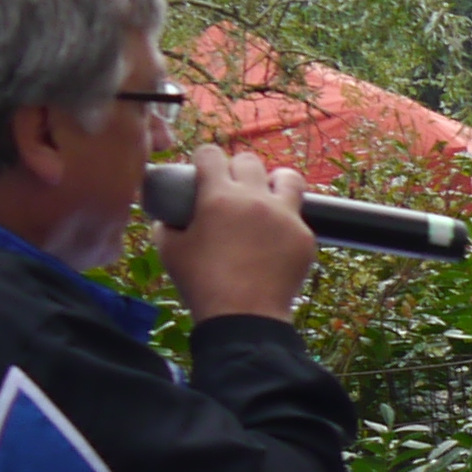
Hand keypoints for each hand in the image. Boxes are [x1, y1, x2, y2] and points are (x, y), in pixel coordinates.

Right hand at [153, 144, 312, 322]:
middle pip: (249, 160)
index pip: (211, 153)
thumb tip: (167, 216)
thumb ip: (166, 225)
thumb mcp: (170, 250)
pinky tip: (276, 237)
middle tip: (232, 188)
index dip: (204, 158)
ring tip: (267, 196)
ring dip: (275, 182)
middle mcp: (255, 199)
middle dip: (237, 169)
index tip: (203, 169)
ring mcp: (285, 216)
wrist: (244, 317)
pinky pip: (298, 217)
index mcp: (218, 196)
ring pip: (288, 178)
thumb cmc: (201, 283)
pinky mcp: (305, 237)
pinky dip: (286, 222)